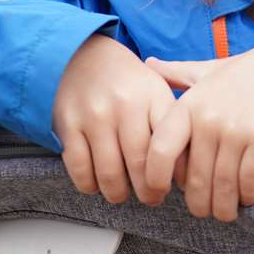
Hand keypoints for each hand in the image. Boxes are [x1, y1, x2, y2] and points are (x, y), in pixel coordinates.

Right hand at [52, 35, 178, 205]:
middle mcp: (125, 105)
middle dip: (148, 192)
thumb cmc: (126, 81)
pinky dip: (90, 184)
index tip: (171, 185)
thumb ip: (170, 124)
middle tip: (150, 198)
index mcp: (153, 95)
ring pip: (110, 173)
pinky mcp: (68, 125)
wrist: (82, 55)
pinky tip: (97, 183)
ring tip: (123, 194)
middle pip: (141, 165)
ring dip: (119, 193)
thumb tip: (185, 172)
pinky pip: (80, 169)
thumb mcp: (156, 89)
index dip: (173, 174)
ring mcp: (95, 115)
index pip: (170, 144)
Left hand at [144, 36, 253, 221]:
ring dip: (224, 207)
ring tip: (225, 212)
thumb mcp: (208, 70)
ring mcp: (236, 129)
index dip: (155, 178)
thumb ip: (177, 73)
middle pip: (195, 180)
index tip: (161, 193)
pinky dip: (248, 195)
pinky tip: (248, 197)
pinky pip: (249, 180)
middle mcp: (208, 118)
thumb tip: (149, 63)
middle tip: (204, 210)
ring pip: (223, 186)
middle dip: (199, 204)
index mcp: (189, 105)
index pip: (160, 151)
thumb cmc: (247, 71)